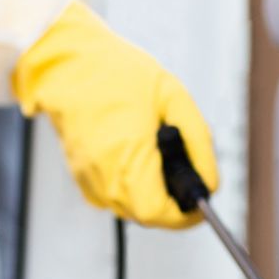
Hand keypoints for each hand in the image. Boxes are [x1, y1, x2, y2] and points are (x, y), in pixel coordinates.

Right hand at [11, 2, 218, 228]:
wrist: (69, 63)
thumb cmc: (118, 74)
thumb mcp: (175, 100)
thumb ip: (198, 144)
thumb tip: (209, 182)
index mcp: (128, 163)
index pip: (162, 214)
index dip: (186, 212)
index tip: (200, 198)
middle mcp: (104, 180)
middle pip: (149, 213)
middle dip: (171, 195)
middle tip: (181, 161)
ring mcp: (89, 180)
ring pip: (133, 204)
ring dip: (152, 186)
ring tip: (153, 144)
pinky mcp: (80, 174)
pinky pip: (115, 192)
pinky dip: (131, 179)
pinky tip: (133, 146)